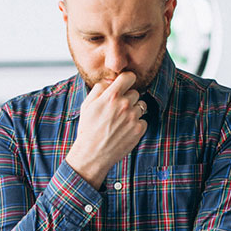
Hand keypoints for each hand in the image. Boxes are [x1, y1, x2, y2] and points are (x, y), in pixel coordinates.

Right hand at [65, 71, 149, 188]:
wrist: (92, 154)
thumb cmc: (88, 129)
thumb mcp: (87, 105)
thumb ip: (99, 88)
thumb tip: (111, 81)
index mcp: (111, 96)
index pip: (129, 77)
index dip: (127, 80)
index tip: (124, 85)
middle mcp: (124, 104)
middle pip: (135, 93)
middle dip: (128, 99)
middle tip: (117, 110)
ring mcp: (133, 117)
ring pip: (140, 106)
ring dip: (133, 111)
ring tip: (120, 121)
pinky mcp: (139, 129)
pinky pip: (143, 120)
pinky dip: (136, 124)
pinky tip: (124, 130)